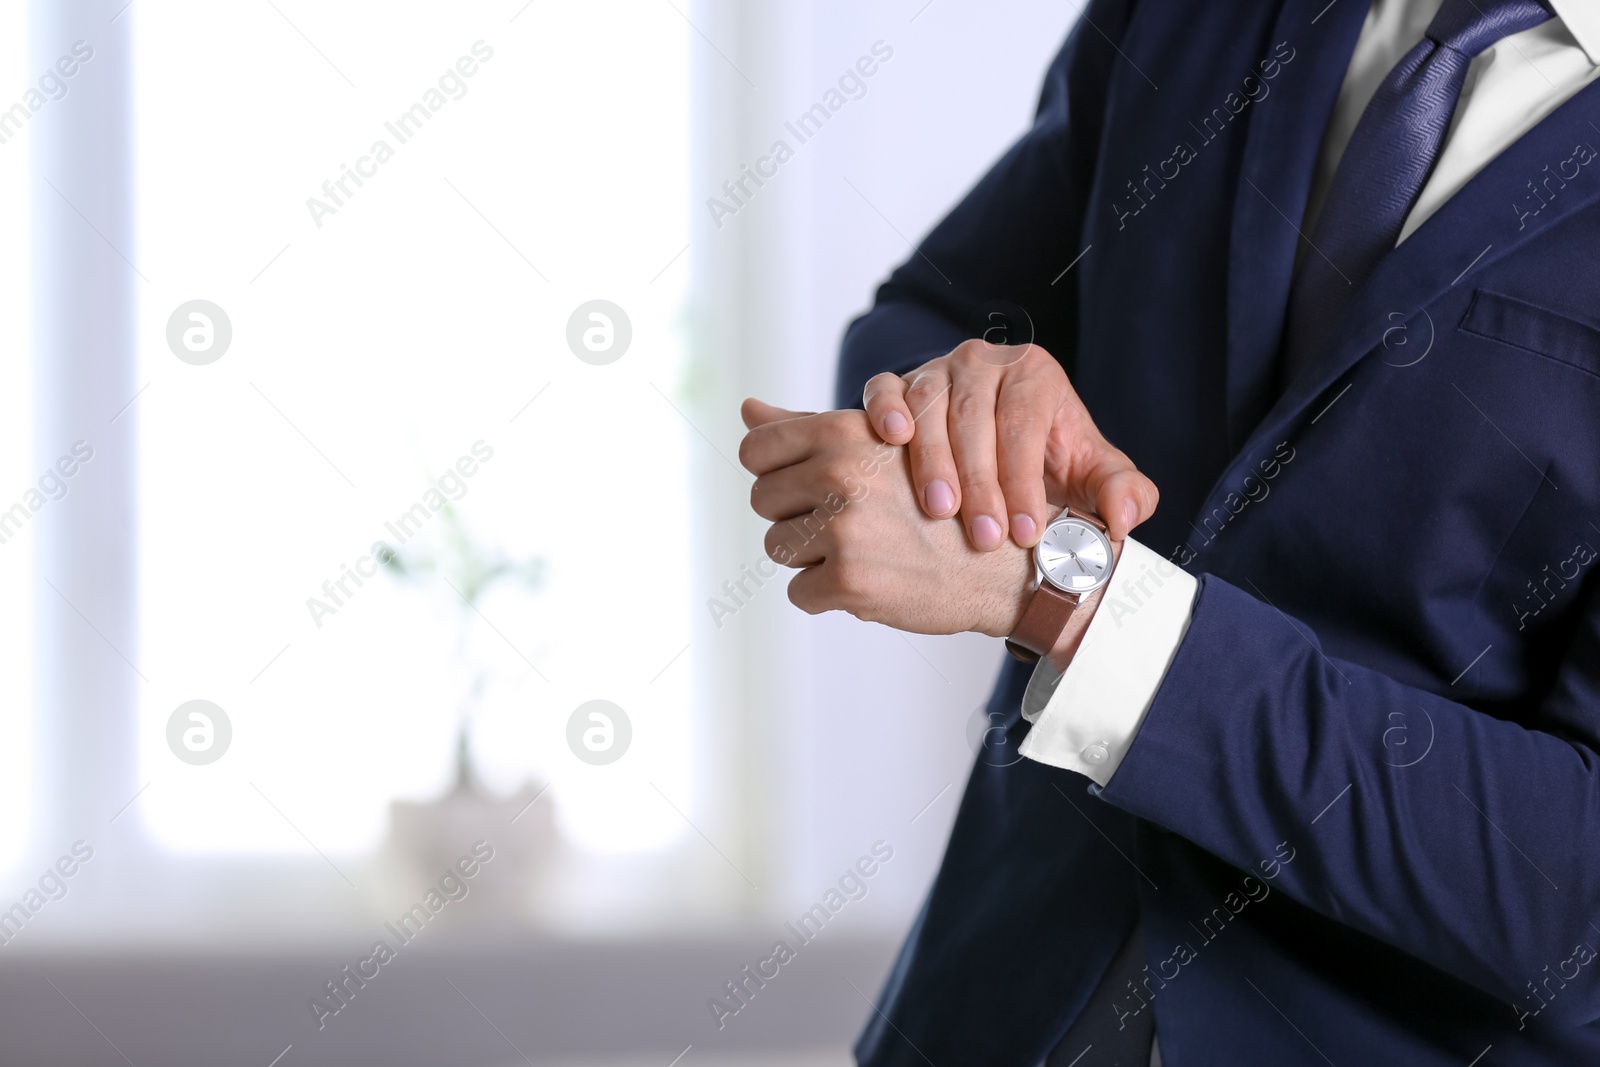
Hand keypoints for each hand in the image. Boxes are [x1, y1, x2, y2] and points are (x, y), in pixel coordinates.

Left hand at [740, 398, 1066, 642]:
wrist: (1003, 563)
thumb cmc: (937, 503)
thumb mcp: (879, 448)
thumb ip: (808, 428)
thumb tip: (748, 410)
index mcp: (844, 432)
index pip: (756, 449)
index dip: (774, 472)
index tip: (805, 486)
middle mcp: (840, 473)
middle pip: (762, 500)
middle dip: (796, 517)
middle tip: (850, 525)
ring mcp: (843, 528)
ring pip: (778, 547)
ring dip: (811, 558)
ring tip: (867, 551)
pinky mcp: (848, 580)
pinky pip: (799, 594)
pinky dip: (828, 597)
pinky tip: (874, 581)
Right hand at [861, 339, 1157, 550]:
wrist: (999, 452)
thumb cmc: (1046, 464)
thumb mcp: (1092, 477)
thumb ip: (1124, 493)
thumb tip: (1122, 517)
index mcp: (1034, 373)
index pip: (1026, 423)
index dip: (1024, 481)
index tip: (1025, 534)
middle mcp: (983, 362)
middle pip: (976, 417)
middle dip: (980, 482)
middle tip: (984, 537)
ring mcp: (936, 370)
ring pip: (930, 407)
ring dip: (932, 460)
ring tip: (940, 511)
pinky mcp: (896, 384)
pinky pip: (883, 388)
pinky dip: (884, 409)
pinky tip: (893, 440)